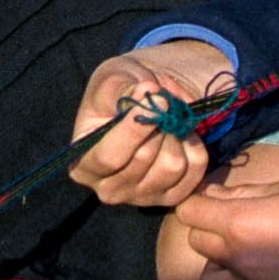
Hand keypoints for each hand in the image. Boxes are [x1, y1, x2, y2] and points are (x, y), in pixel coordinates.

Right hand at [67, 40, 232, 204]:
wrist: (145, 102)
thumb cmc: (119, 91)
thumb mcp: (111, 81)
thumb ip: (123, 90)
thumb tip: (148, 94)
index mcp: (83, 165)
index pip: (109, 157)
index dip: (133, 128)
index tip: (152, 93)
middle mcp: (109, 189)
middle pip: (144, 160)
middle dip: (157, 124)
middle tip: (161, 102)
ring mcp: (142, 197)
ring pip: (172, 165)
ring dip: (176, 132)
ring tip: (168, 117)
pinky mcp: (172, 198)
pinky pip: (194, 171)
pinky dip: (193, 144)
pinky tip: (181, 133)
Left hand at [176, 179, 278, 279]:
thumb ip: (242, 194)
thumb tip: (214, 197)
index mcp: (239, 221)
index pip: (188, 211)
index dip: (200, 203)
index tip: (216, 202)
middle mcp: (241, 259)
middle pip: (198, 244)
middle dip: (213, 232)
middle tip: (242, 224)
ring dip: (223, 270)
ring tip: (248, 259)